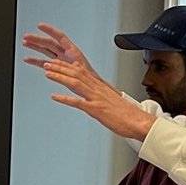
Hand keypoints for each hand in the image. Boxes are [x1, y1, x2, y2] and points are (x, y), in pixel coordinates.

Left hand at [24, 23, 149, 140]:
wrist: (139, 121)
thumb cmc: (127, 114)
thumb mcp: (110, 101)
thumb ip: (100, 96)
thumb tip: (91, 94)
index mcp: (100, 87)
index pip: (81, 72)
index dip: (66, 66)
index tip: (56, 62)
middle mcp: (97, 90)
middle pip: (76, 74)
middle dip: (60, 68)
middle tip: (47, 64)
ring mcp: (96, 99)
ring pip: (75, 83)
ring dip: (60, 77)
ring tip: (47, 73)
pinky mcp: (96, 109)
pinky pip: (78, 103)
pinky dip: (65, 99)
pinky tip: (55, 97)